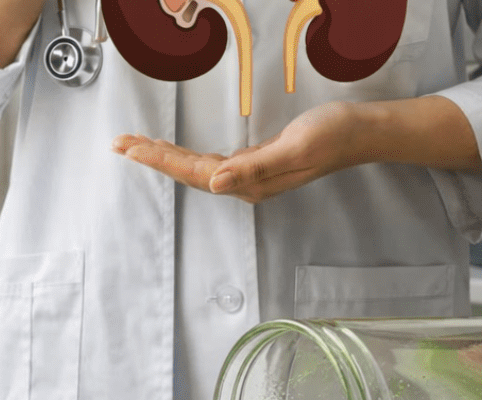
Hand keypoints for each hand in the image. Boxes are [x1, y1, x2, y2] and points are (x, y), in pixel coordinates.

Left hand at [112, 101, 359, 203]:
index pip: (193, 172)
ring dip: (163, 156)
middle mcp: (244, 184)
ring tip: (134, 145)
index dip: (159, 160)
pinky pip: (208, 161)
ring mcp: (249, 175)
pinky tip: (171, 151)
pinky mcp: (254, 162)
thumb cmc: (333, 135)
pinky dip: (184, 154)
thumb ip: (254, 167)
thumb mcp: (294, 148)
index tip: (131, 148)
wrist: (362, 132)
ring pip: (194, 167)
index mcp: (250, 183)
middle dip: (151, 157)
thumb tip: (214, 183)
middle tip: (119, 143)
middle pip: (186, 171)